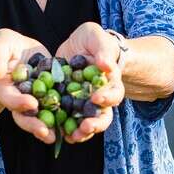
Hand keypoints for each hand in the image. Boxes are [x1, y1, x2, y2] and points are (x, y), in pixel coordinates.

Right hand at [0, 29, 54, 144]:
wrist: (22, 50)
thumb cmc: (7, 45)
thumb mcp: (0, 42)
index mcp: (4, 88)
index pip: (9, 98)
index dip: (18, 102)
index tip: (32, 103)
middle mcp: (18, 99)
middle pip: (23, 116)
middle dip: (33, 124)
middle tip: (45, 132)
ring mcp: (33, 101)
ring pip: (39, 118)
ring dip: (48, 128)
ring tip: (57, 137)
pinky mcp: (49, 98)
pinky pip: (54, 111)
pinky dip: (62, 119)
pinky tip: (71, 126)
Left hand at [56, 21, 125, 143]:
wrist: (77, 47)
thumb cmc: (91, 40)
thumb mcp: (95, 37)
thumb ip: (102, 49)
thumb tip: (105, 65)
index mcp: (110, 82)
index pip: (114, 93)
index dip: (107, 98)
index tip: (96, 98)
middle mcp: (99, 98)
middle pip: (103, 116)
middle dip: (95, 123)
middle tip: (86, 126)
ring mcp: (84, 105)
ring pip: (87, 124)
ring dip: (81, 132)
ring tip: (72, 137)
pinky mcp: (68, 107)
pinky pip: (68, 122)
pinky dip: (64, 129)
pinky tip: (58, 134)